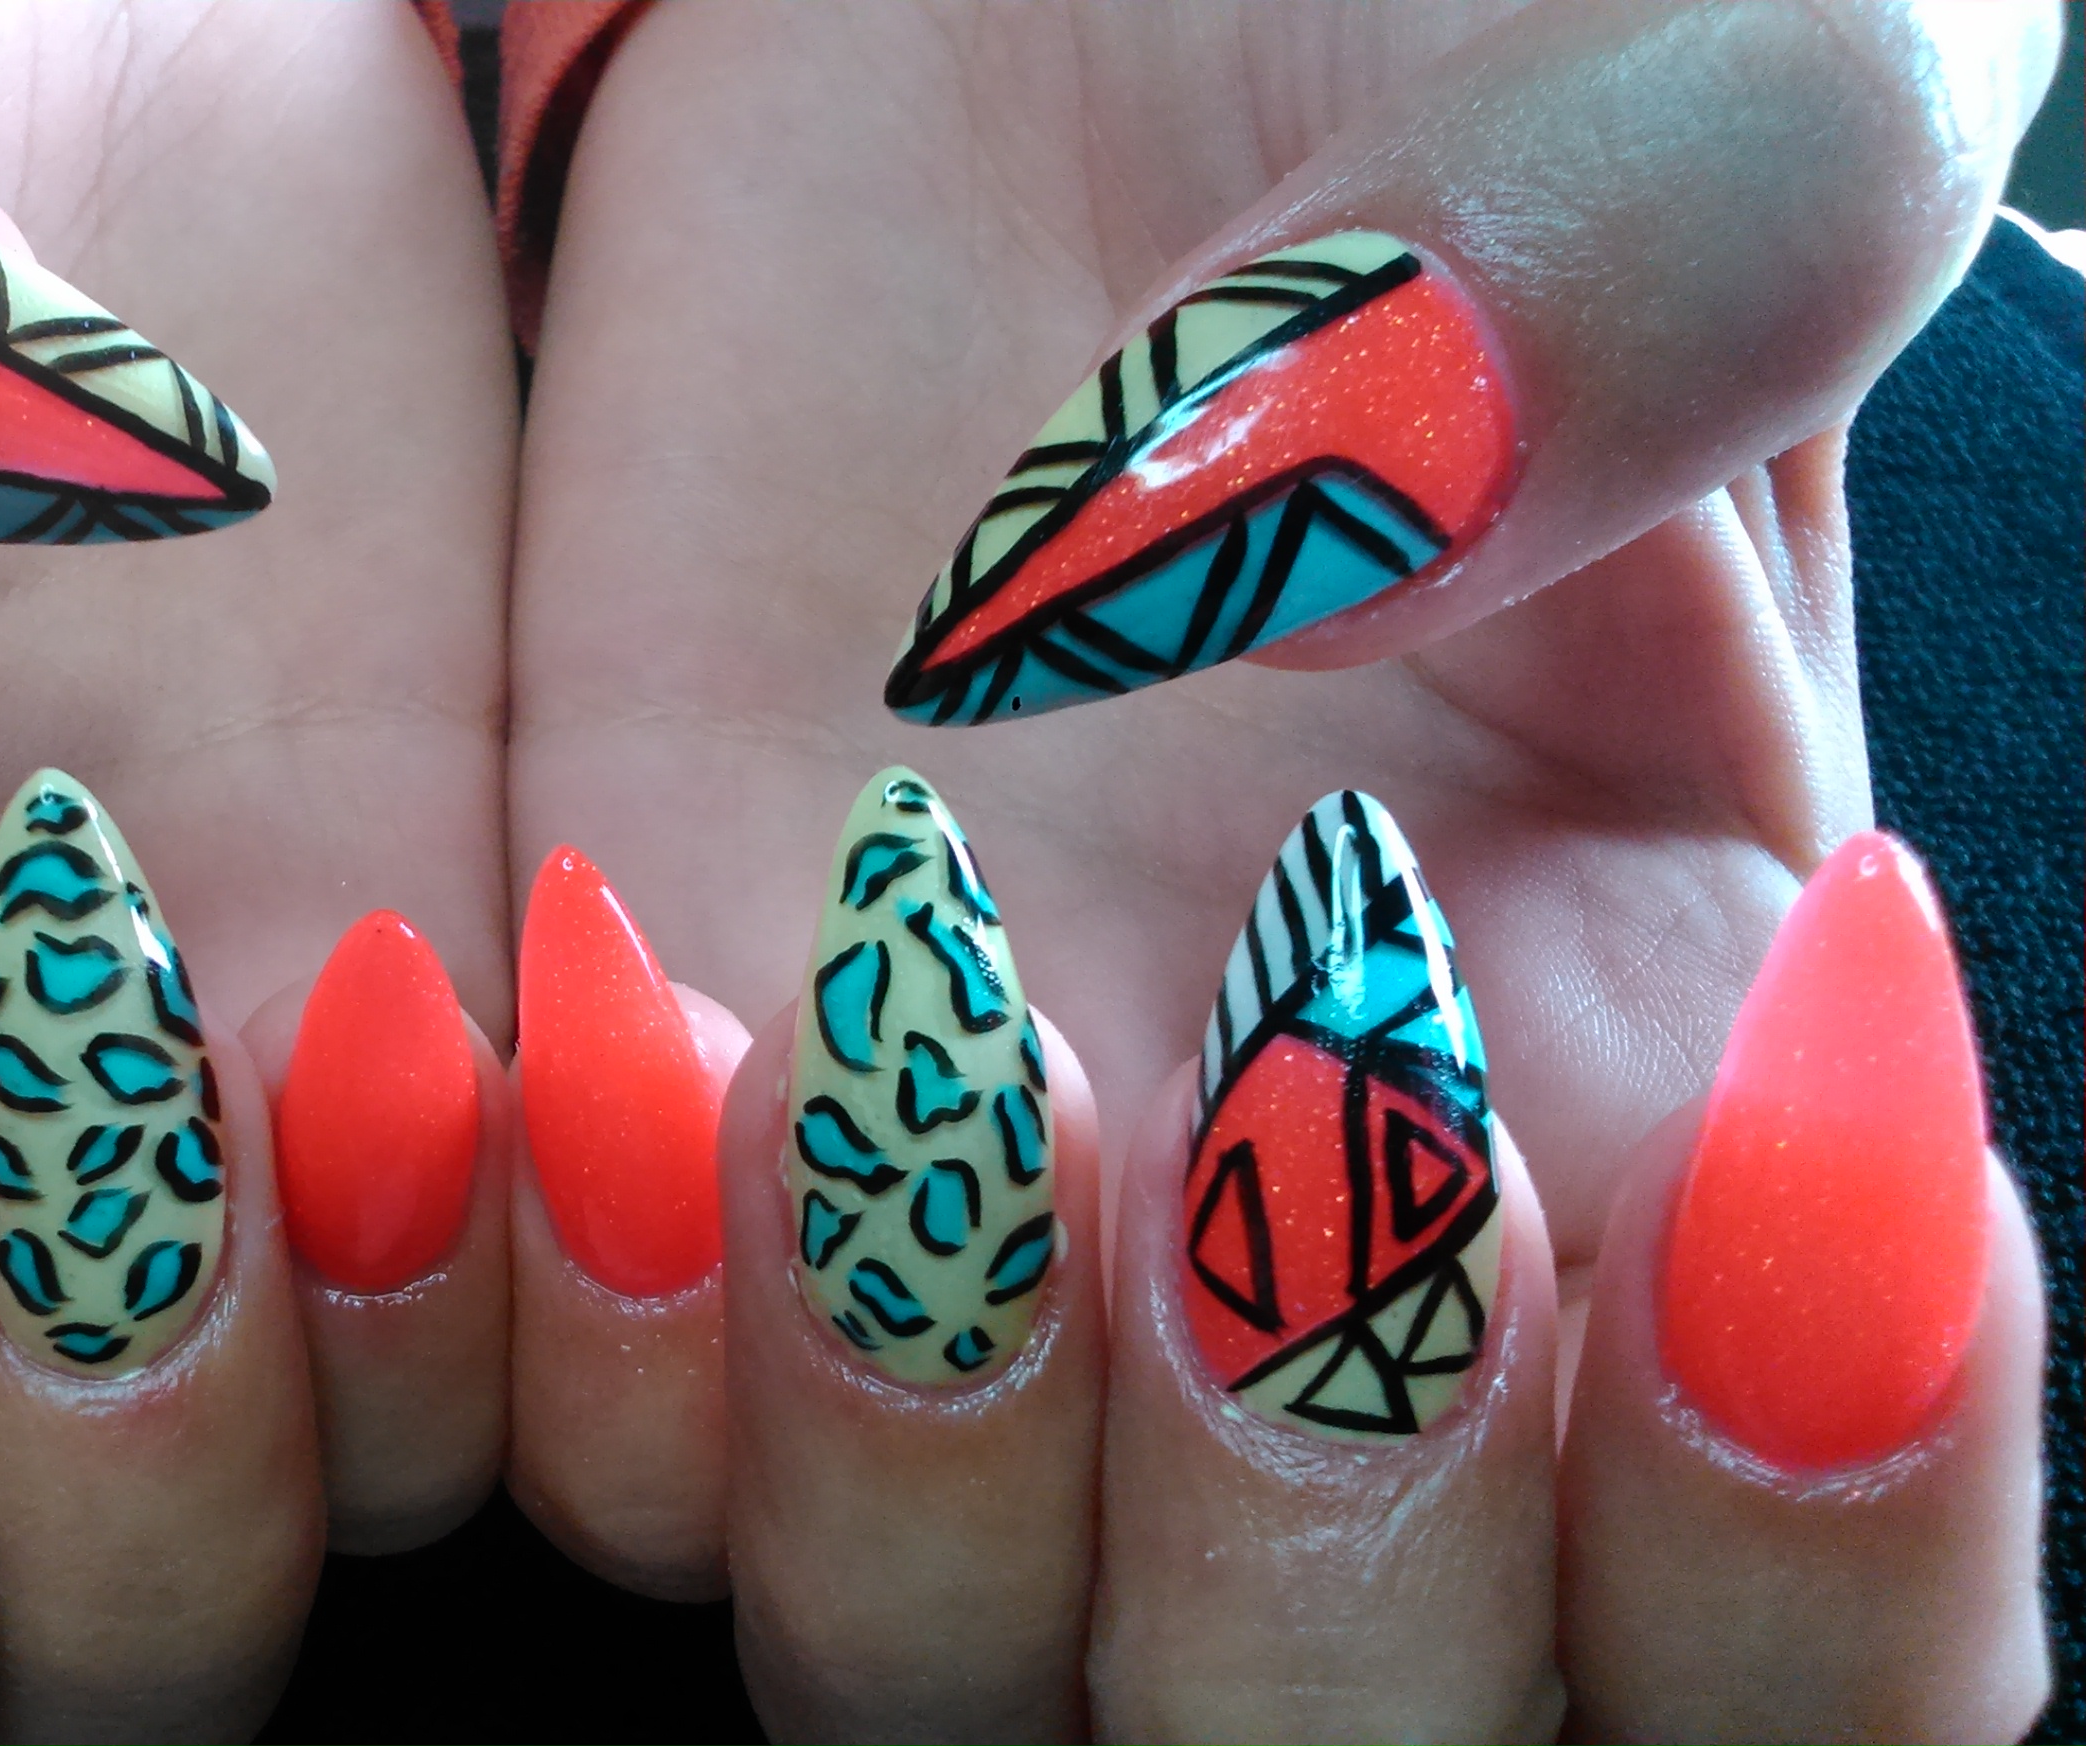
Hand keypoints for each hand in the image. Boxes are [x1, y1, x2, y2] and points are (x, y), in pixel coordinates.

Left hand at [506, 0, 2055, 1736]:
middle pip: (1339, 1730)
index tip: (1679, 1172)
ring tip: (913, 993)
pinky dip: (576, 1294)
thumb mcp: (1710, 44)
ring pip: (917, 1637)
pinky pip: (583, 1397)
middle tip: (1276, 1078)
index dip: (1800, 1556)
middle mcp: (1311, 1228)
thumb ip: (1686, 252)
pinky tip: (566, 1012)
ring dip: (909, 1434)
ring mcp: (951, 1193)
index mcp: (1678, 1074)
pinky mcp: (648, 1077)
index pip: (1829, 1623)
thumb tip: (1351, 502)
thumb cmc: (1455, 3)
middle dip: (1313, 1540)